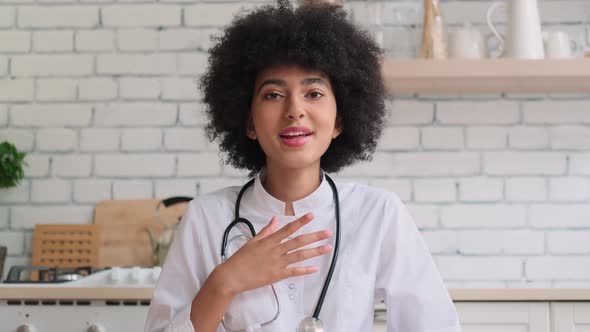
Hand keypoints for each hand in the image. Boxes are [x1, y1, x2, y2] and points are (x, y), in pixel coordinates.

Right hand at [215, 213, 332, 295]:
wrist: (232, 276)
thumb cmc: (240, 259)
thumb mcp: (252, 241)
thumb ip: (266, 231)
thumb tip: (276, 219)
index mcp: (269, 241)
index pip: (288, 228)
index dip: (301, 222)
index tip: (312, 215)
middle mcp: (275, 250)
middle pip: (298, 241)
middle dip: (314, 236)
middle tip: (328, 233)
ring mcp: (277, 263)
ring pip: (299, 255)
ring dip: (315, 251)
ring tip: (327, 247)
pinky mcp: (276, 276)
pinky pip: (293, 272)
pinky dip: (304, 270)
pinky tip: (315, 268)